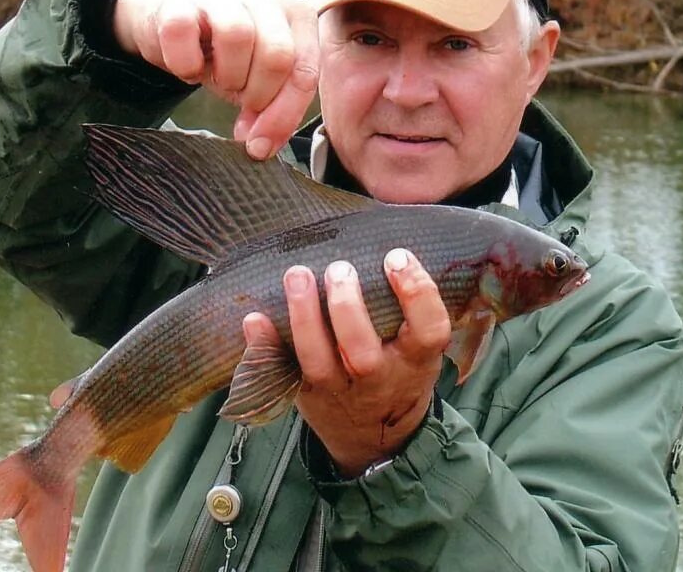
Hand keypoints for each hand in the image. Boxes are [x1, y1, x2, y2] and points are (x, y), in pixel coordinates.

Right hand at [112, 0, 319, 158]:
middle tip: (237, 97)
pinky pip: (184, 33)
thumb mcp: (256, 80)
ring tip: (216, 78)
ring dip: (225, 75)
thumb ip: (271, 108)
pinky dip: (184, 64)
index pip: (305, 71)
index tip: (260, 145)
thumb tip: (261, 147)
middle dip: (257, 94)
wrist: (167, 21)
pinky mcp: (178, 1)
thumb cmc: (221, 54)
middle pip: (277, 56)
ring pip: (238, 36)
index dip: (283, 116)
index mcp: (295, 17)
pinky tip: (187, 67)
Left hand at [243, 249, 451, 476]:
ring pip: (318, 361)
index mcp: (416, 361)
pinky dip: (263, 345)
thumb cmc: (398, 374)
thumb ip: (412, 312)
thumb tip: (392, 244)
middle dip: (347, 307)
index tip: (396, 256)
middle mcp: (378, 379)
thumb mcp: (419, 350)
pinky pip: (280, 371)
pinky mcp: (306, 394)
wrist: (375, 438)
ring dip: (304, 317)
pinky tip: (253, 317)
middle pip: (362, 352)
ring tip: (297, 274)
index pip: (428, 330)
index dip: (416, 293)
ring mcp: (338, 390)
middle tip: (340, 268)